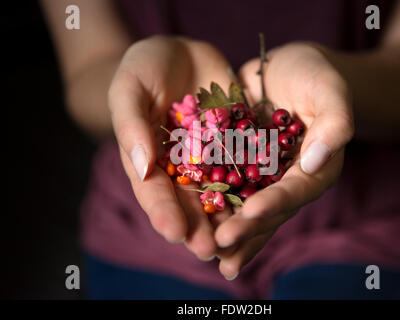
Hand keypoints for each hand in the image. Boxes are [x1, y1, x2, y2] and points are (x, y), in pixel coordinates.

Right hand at [108, 36, 233, 259]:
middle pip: (189, 201)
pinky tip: (265, 201)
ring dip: (228, 216)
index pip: (154, 191)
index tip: (174, 232)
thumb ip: (131, 125)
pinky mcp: (237, 143)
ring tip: (237, 238)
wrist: (181, 51)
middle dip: (198, 226)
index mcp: (149, 160)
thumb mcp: (129, 89)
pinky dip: (254, 184)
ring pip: (220, 191)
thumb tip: (141, 167)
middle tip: (209, 249)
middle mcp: (181, 166)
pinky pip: (246, 164)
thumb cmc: (144, 67)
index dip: (163, 212)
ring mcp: (211, 157)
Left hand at [214, 43, 353, 278]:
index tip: (250, 212)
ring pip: (246, 209)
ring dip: (228, 231)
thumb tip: (315, 163)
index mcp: (316, 169)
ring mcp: (263, 176)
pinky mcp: (240, 167)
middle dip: (245, 228)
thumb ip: (334, 123)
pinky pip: (225, 189)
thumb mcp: (329, 89)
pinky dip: (212, 206)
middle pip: (269, 210)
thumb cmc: (314, 74)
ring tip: (206, 254)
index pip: (296, 190)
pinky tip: (193, 223)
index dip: (275, 203)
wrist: (284, 69)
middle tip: (220, 243)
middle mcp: (289, 180)